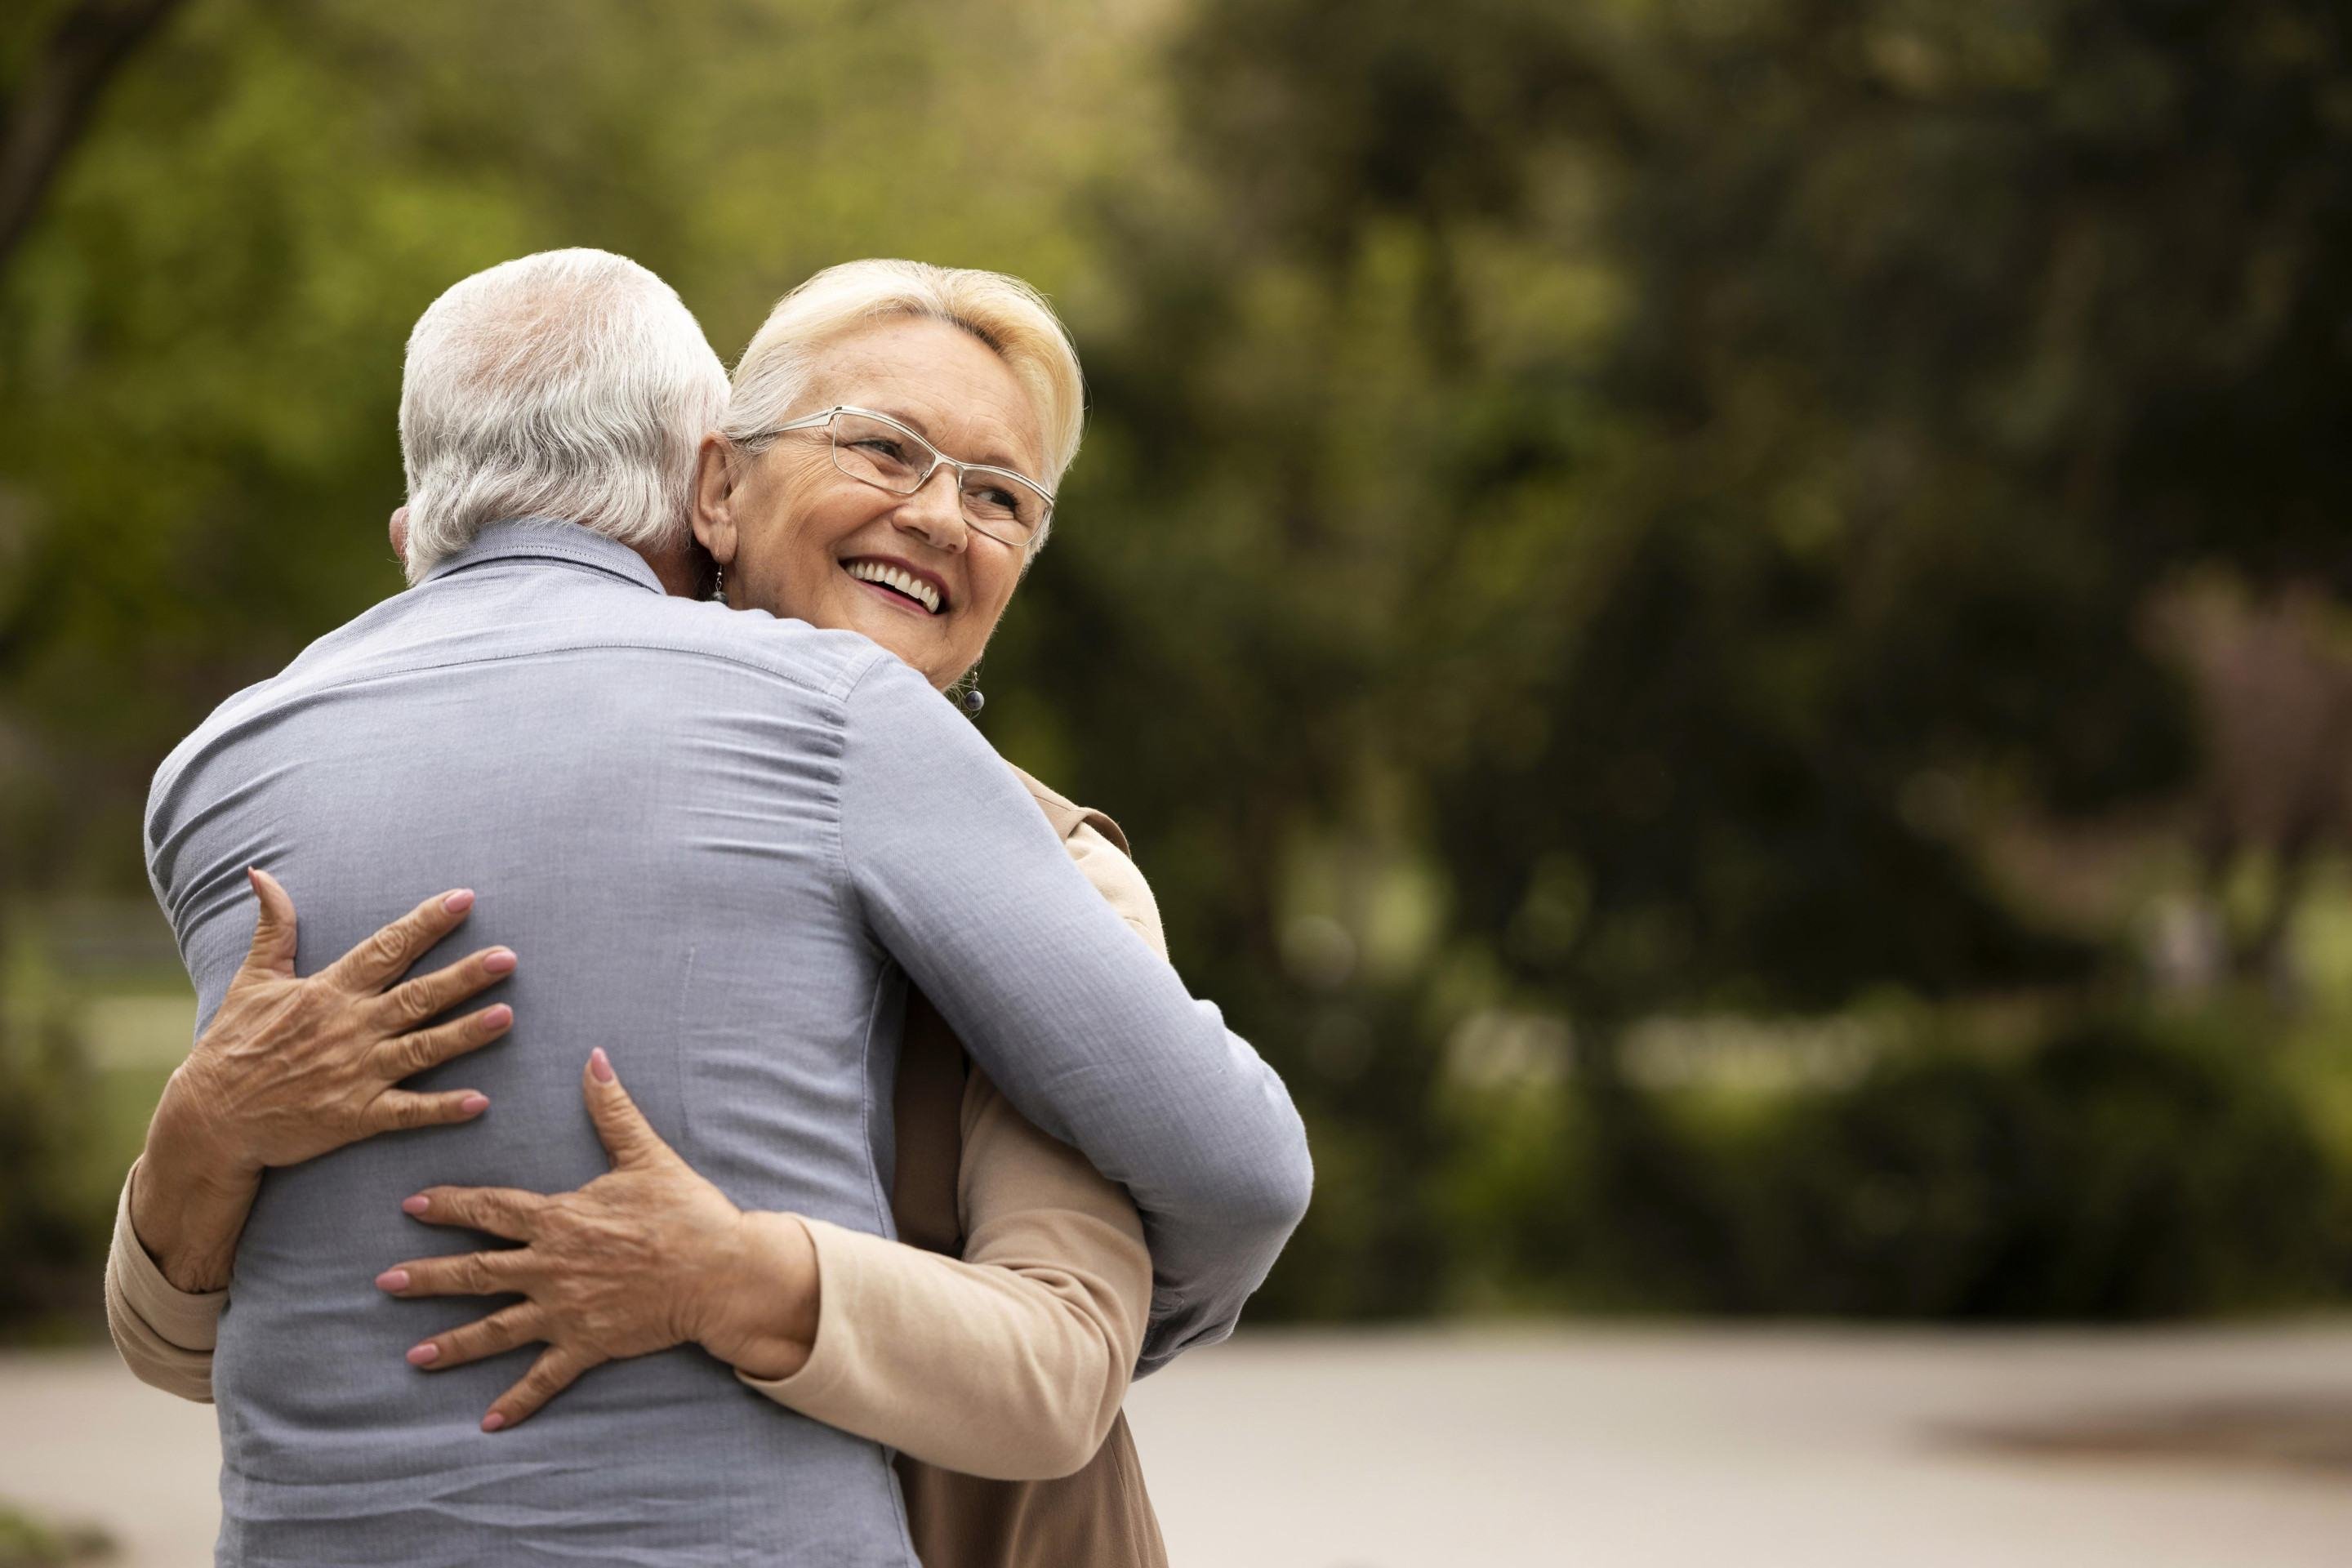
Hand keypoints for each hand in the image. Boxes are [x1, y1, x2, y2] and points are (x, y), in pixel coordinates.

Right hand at [154, 869, 518, 1180]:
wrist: (210, 1119)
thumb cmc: (234, 1044)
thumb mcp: (253, 980)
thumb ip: (274, 927)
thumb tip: (261, 874)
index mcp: (329, 992)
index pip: (386, 948)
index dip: (426, 923)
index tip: (465, 899)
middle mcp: (348, 1029)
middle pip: (416, 996)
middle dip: (464, 977)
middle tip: (509, 957)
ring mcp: (354, 1074)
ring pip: (421, 1049)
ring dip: (465, 1034)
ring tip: (507, 1016)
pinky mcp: (354, 1116)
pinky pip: (406, 1112)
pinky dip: (442, 1108)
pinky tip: (481, 1101)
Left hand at [383, 1049, 820, 1431]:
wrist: (720, 1271)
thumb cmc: (685, 1212)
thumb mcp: (646, 1154)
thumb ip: (612, 1109)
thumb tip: (595, 1058)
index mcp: (559, 1219)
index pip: (490, 1209)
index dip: (448, 1205)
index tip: (411, 1206)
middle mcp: (550, 1267)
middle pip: (476, 1272)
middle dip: (427, 1277)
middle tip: (384, 1283)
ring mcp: (564, 1311)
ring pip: (496, 1329)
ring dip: (453, 1343)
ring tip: (414, 1356)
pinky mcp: (586, 1345)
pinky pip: (544, 1378)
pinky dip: (516, 1401)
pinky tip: (488, 1421)